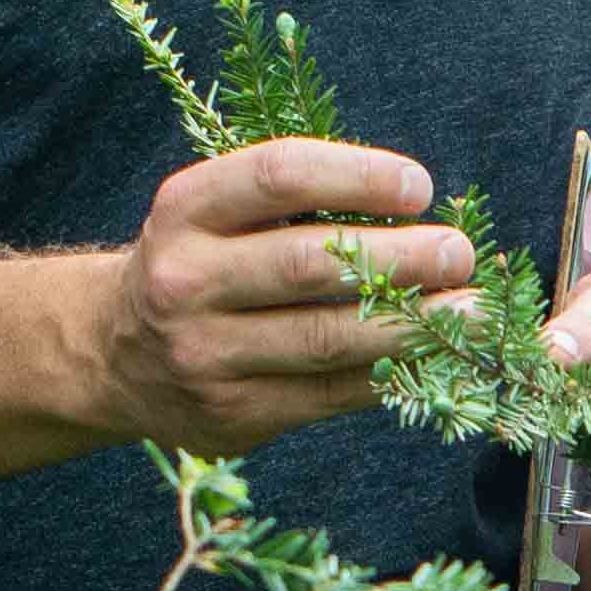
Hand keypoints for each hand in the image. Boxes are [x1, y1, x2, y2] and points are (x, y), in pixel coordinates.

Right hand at [89, 138, 476, 458]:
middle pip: (309, 263)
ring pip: (327, 338)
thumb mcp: (217, 213)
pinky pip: (331, 392)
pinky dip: (395, 372)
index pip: (278, 175)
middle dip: (400, 256)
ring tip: (477, 311)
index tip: (419, 187)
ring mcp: (205, 356)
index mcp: (184, 211)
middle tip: (460, 250)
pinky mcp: (234, 415)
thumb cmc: (204, 263)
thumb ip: (297, 203)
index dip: (357, 176)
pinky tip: (441, 355)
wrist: (114, 354)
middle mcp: (183, 281)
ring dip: (415, 323)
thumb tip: (418, 207)